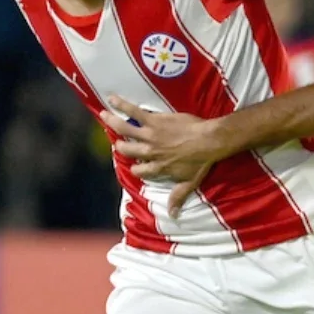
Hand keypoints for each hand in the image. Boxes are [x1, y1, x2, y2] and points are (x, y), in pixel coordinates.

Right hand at [99, 95, 225, 185]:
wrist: (209, 141)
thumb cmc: (202, 162)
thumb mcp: (191, 183)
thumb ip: (178, 197)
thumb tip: (173, 214)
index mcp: (158, 167)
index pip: (139, 171)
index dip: (136, 168)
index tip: (136, 165)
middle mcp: (150, 152)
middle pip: (128, 151)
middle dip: (121, 147)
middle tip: (119, 142)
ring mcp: (150, 135)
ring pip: (125, 130)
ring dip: (112, 122)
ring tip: (103, 115)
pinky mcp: (154, 120)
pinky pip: (134, 112)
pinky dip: (122, 104)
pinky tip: (112, 99)